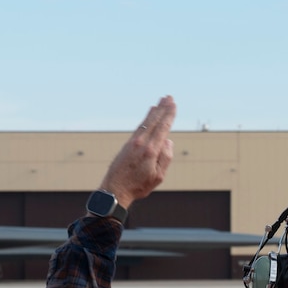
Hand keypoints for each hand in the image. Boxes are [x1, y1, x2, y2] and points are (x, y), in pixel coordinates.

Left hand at [99, 95, 175, 211]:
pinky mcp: (126, 146)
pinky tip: (148, 117)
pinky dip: (145, 121)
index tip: (173, 104)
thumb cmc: (138, 186)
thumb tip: (168, 140)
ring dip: (153, 112)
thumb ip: (166, 158)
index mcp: (150, 150)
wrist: (114, 190)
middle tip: (168, 97)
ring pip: (145, 123)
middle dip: (162, 108)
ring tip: (159, 102)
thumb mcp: (158, 177)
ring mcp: (132, 143)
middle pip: (154, 121)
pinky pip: (139, 129)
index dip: (169, 115)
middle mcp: (140, 143)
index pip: (162, 128)